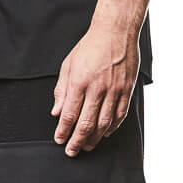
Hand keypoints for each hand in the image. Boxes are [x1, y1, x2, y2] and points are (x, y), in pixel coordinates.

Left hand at [51, 28, 139, 154]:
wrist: (116, 32)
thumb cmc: (90, 46)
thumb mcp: (68, 65)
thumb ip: (61, 90)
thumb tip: (56, 112)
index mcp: (79, 82)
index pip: (69, 114)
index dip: (63, 131)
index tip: (59, 139)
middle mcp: (97, 89)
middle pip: (86, 124)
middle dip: (77, 141)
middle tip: (71, 151)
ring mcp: (114, 91)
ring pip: (104, 123)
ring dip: (94, 139)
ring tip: (87, 146)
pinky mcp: (127, 90)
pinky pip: (120, 115)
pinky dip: (112, 128)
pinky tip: (105, 134)